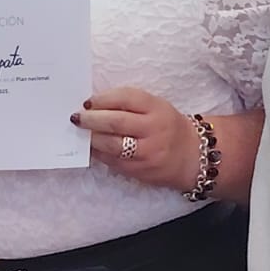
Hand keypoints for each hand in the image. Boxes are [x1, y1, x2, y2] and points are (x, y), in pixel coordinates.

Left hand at [75, 86, 199, 191]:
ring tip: (81, 133)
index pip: (126, 98)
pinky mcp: (140, 171)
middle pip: (117, 122)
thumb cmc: (167, 126)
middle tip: (76, 117)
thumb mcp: (156, 107)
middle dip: (91, 119)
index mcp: (157, 109)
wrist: (193, 157)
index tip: (87, 101)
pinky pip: (113, 162)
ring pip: (113, 145)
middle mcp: (154, 130)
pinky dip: (99, 153)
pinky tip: (92, 147)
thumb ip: (129, 104)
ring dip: (92, 139)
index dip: (103, 99)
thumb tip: (94, 104)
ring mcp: (147, 153)